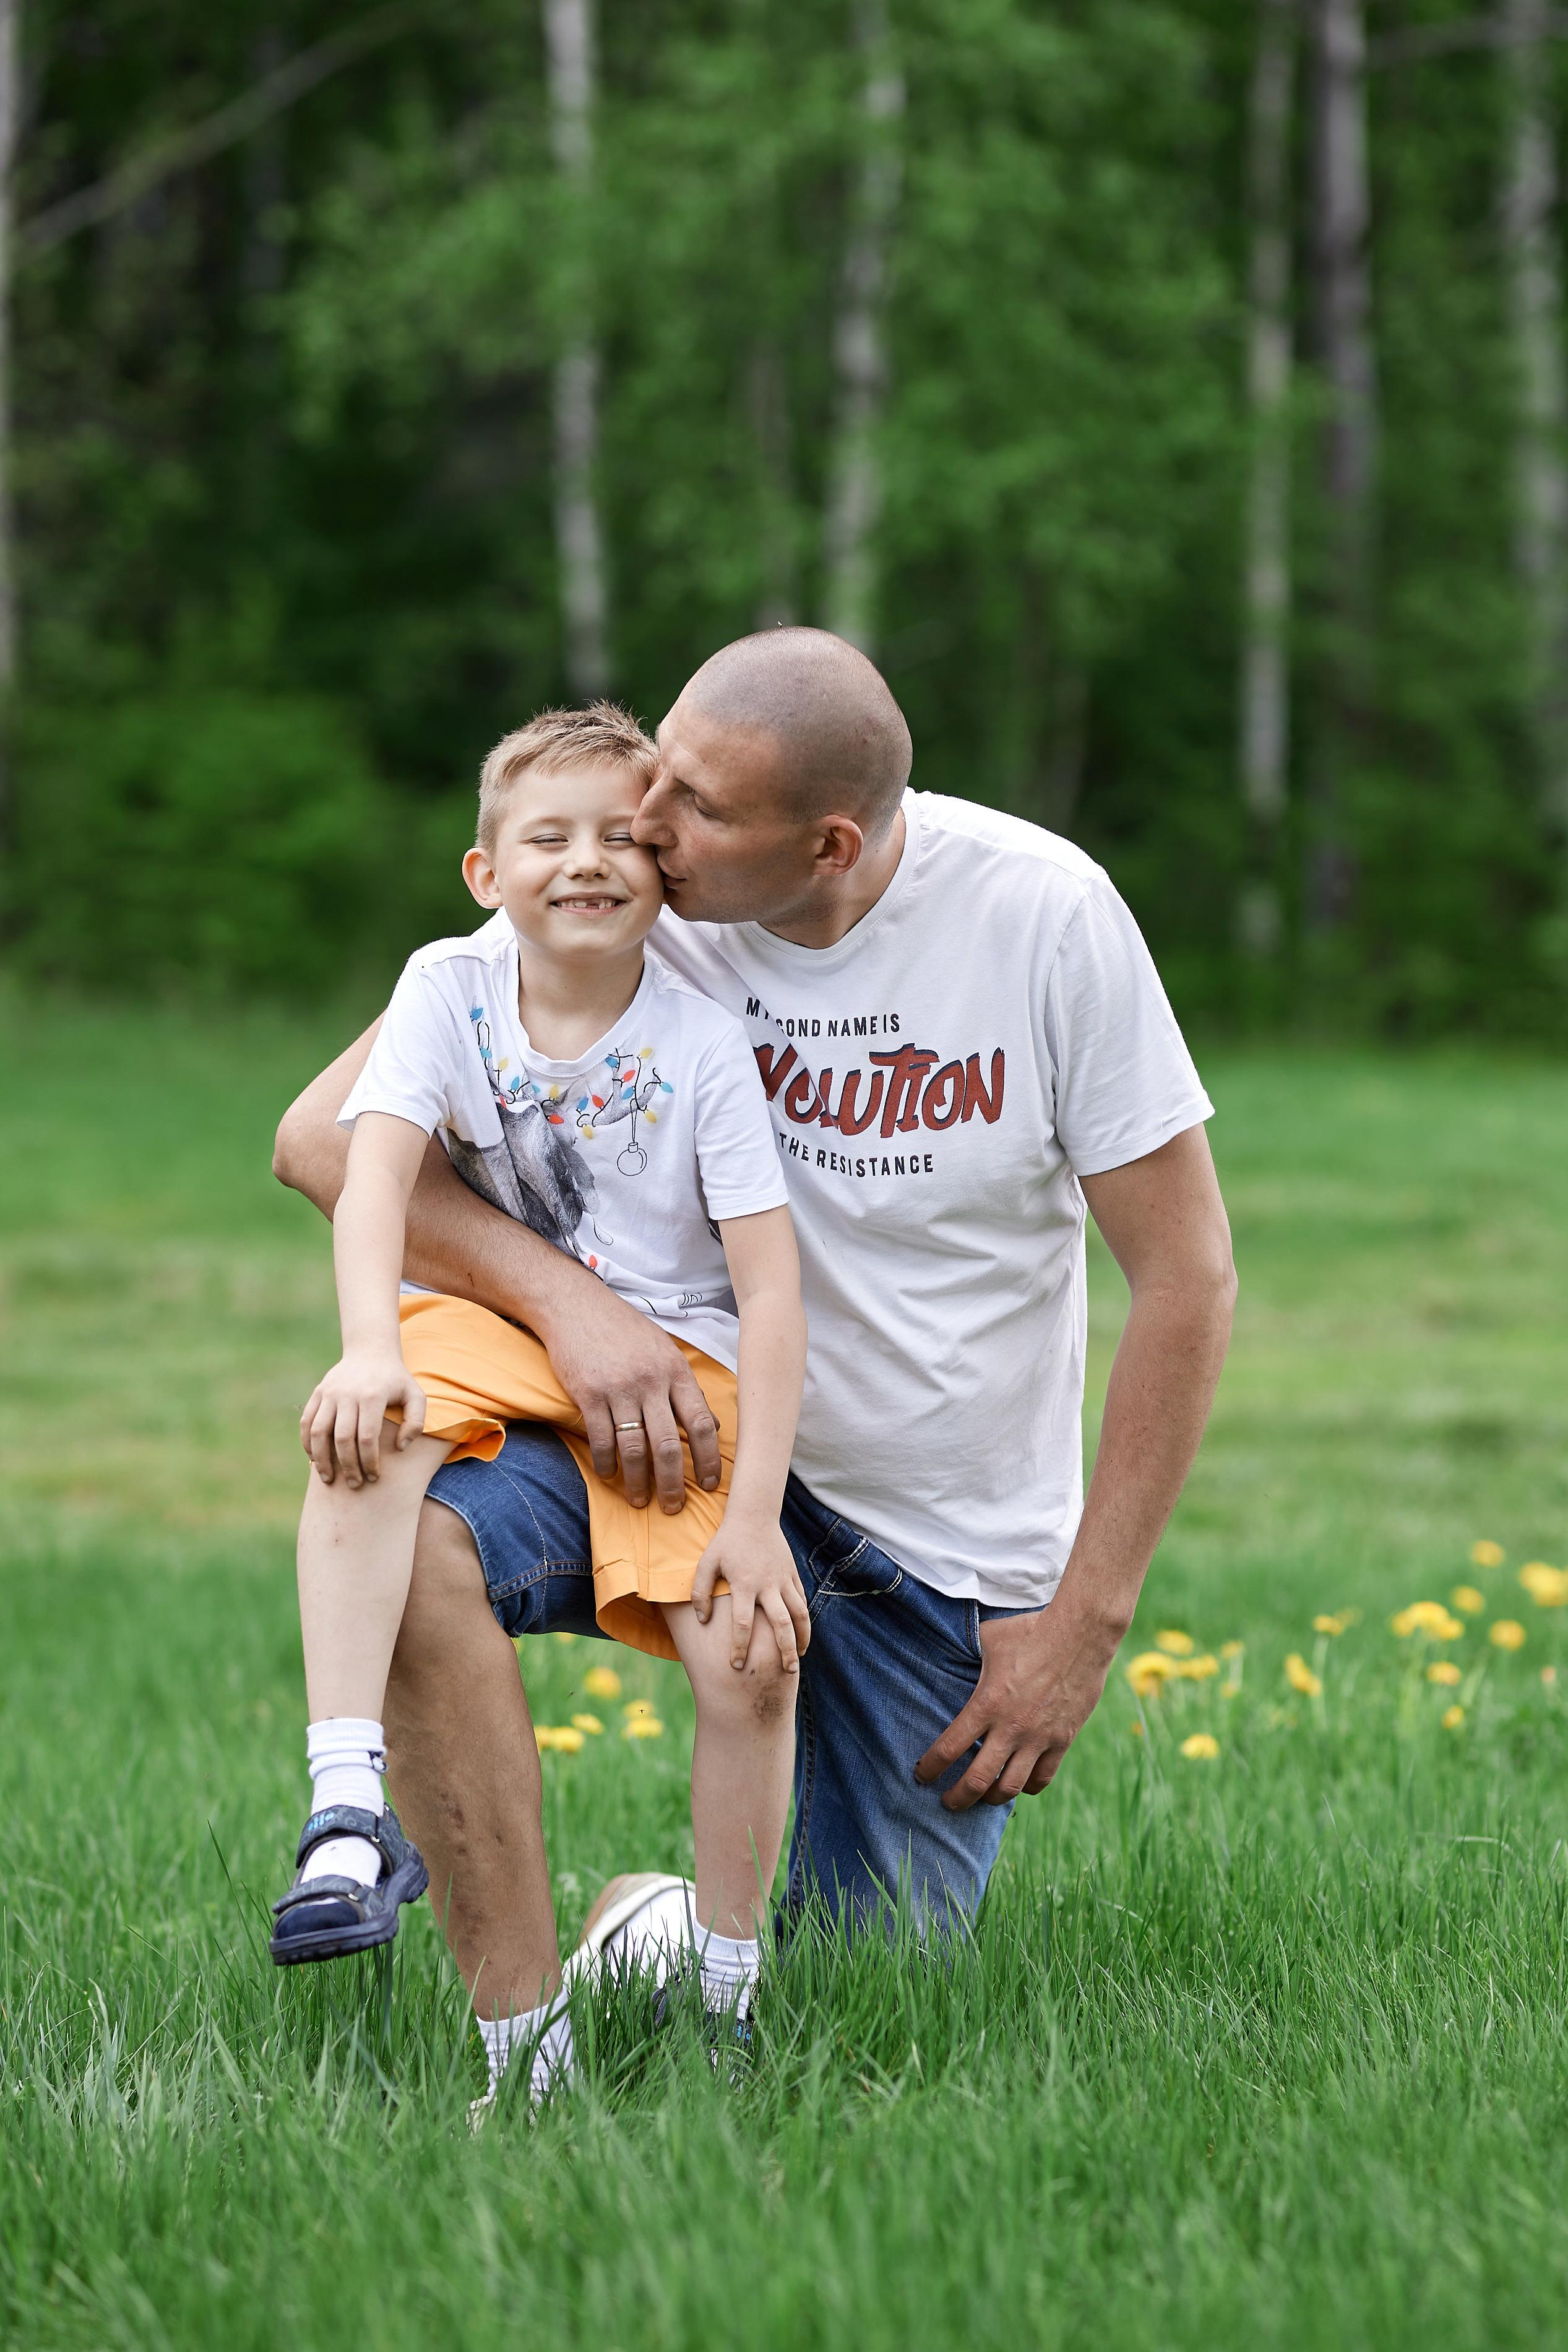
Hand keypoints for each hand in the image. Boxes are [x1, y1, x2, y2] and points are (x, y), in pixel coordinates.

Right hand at [301, 1350, 425, 1488]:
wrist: (370, 1350)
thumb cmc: (396, 1379)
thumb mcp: (416, 1395)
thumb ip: (416, 1422)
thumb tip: (400, 1447)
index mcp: (372, 1395)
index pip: (367, 1437)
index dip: (369, 1461)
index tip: (374, 1477)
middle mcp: (347, 1393)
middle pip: (342, 1438)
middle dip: (348, 1465)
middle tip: (355, 1484)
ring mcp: (329, 1392)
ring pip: (319, 1431)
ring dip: (322, 1459)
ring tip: (328, 1478)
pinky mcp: (318, 1393)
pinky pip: (307, 1422)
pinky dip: (308, 1443)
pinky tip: (315, 1460)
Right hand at [534, 1284, 722, 1513]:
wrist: (575, 1304)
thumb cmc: (623, 1329)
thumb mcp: (664, 1350)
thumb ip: (683, 1387)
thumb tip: (709, 1425)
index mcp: (676, 1371)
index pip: (702, 1423)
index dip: (709, 1459)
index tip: (711, 1484)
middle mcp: (651, 1382)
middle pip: (670, 1444)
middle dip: (674, 1483)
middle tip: (673, 1507)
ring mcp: (619, 1388)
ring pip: (635, 1448)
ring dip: (638, 1481)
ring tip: (639, 1499)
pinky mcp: (589, 1393)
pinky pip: (601, 1439)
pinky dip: (606, 1463)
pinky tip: (609, 1474)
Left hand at [691, 1510, 811, 1672]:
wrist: (754, 1516)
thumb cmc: (726, 1542)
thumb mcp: (706, 1562)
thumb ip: (700, 1591)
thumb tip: (702, 1620)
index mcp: (744, 1584)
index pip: (743, 1624)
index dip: (740, 1647)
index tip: (737, 1665)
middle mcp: (767, 1584)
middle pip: (781, 1624)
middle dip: (785, 1650)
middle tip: (786, 1672)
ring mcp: (783, 1579)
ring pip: (799, 1614)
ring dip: (801, 1637)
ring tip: (798, 1658)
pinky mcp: (792, 1574)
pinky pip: (801, 1600)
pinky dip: (803, 1619)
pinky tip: (801, 1634)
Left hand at [913, 1596, 1123, 1809]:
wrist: (1081, 1635)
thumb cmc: (1030, 1631)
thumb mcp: (989, 1639)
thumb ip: (970, 1656)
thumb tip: (953, 1652)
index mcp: (986, 1704)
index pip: (949, 1748)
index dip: (930, 1768)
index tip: (922, 1775)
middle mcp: (1011, 1728)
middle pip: (976, 1781)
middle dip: (956, 1798)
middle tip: (946, 1802)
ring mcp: (1038, 1738)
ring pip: (1009, 1788)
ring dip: (990, 1799)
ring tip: (981, 1798)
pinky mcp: (1062, 1741)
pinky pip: (1042, 1778)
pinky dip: (1026, 1787)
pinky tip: (1017, 1784)